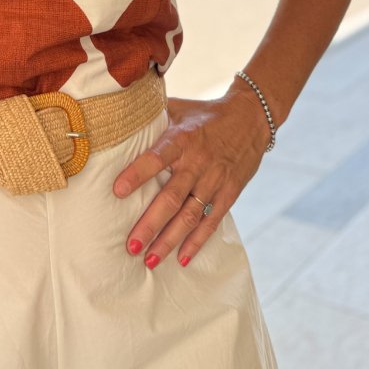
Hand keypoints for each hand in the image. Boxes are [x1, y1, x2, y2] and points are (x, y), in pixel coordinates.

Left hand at [113, 87, 269, 268]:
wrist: (250, 117)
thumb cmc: (204, 113)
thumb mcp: (178, 108)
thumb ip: (152, 116)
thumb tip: (118, 115)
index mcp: (182, 139)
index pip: (156, 158)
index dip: (137, 174)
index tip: (117, 191)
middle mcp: (197, 162)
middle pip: (171, 198)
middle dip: (150, 224)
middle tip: (131, 246)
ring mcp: (215, 180)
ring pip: (190, 216)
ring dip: (169, 240)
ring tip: (150, 260)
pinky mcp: (229, 193)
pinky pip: (212, 221)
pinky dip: (197, 242)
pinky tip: (181, 259)